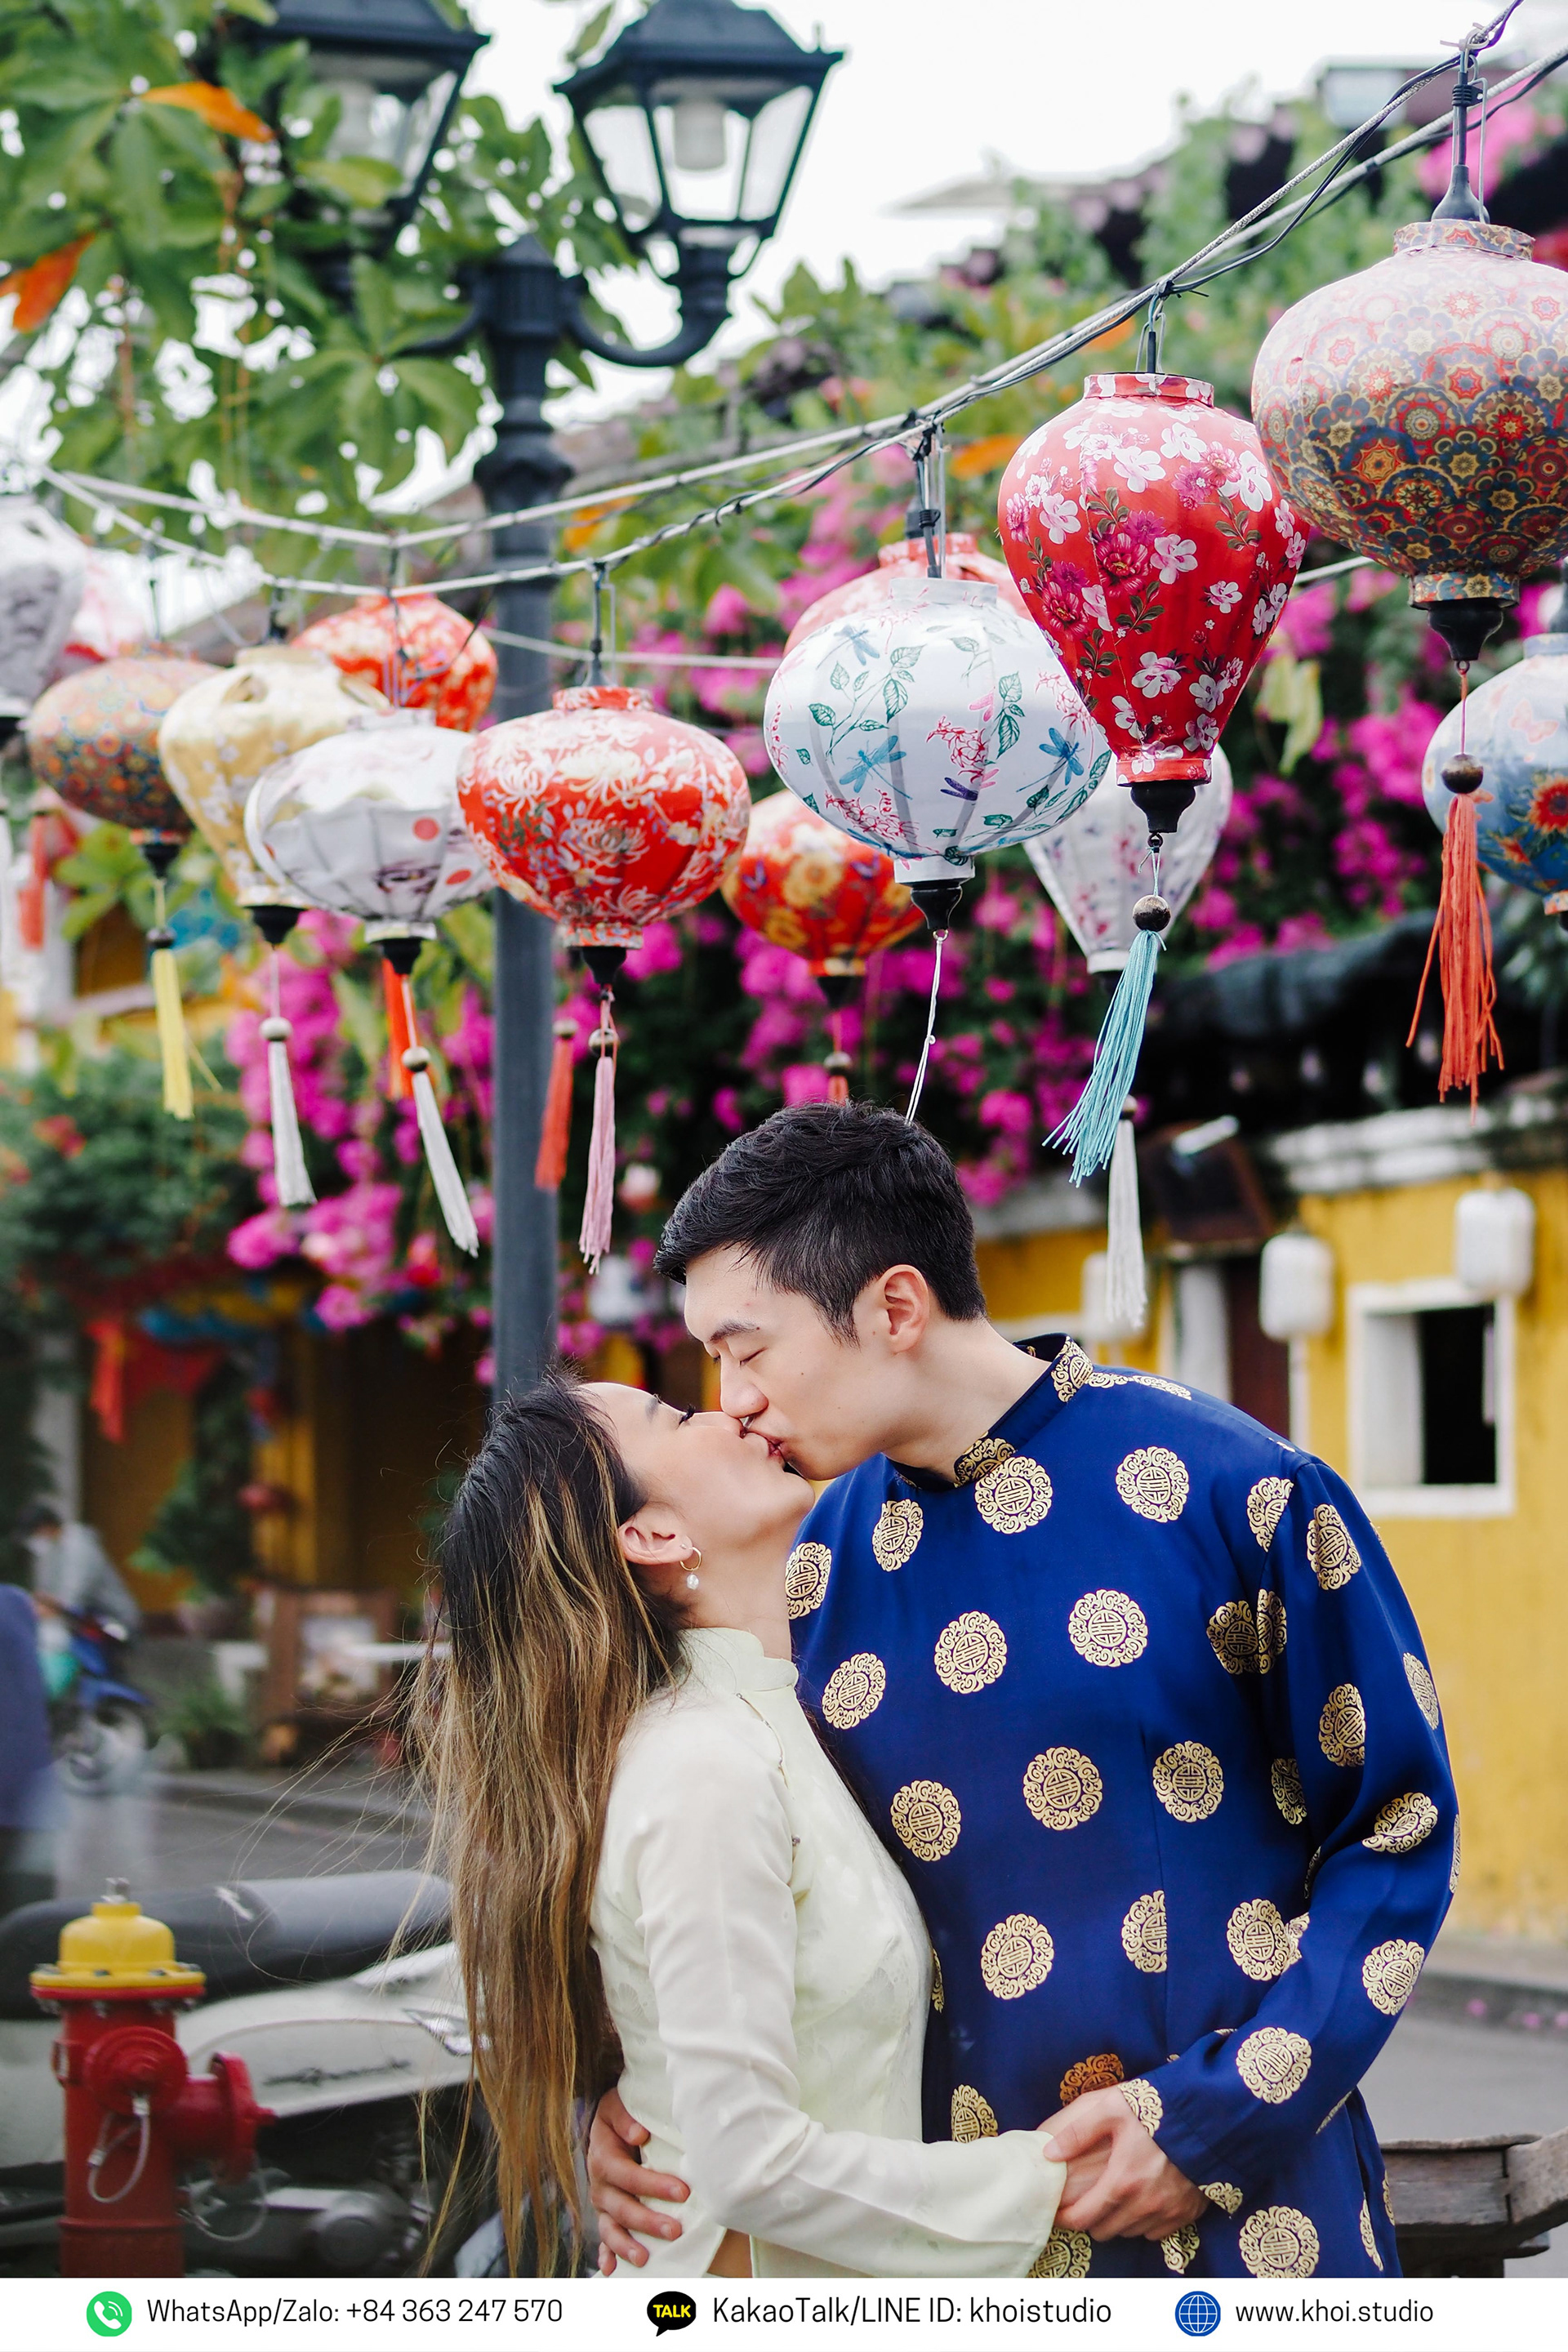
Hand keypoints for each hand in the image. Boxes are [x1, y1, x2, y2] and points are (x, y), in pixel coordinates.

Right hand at [587, 2086, 689, 2273]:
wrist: (605, 2122)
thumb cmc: (620, 2114)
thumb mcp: (617, 2104)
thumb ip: (625, 2117)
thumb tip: (639, 2134)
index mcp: (603, 2156)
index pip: (628, 2175)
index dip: (654, 2185)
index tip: (682, 2192)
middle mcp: (600, 2184)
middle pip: (621, 2207)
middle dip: (648, 2221)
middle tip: (675, 2230)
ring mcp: (602, 2203)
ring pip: (611, 2228)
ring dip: (627, 2245)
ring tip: (645, 2258)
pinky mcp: (605, 2215)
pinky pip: (604, 2239)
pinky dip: (607, 2255)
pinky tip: (611, 2270)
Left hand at [1040, 2090, 1206, 2240]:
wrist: (1211, 2114)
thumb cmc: (1156, 2107)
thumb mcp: (1111, 2107)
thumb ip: (1077, 2131)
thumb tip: (1049, 2153)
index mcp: (1122, 2182)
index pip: (1082, 2218)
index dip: (1065, 2218)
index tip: (1058, 2210)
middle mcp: (1145, 2205)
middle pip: (1104, 2230)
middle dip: (1091, 2218)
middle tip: (1087, 2198)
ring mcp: (1168, 2212)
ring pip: (1129, 2232)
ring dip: (1117, 2220)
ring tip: (1114, 2195)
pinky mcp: (1187, 2214)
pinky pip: (1156, 2232)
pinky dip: (1144, 2221)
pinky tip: (1142, 2198)